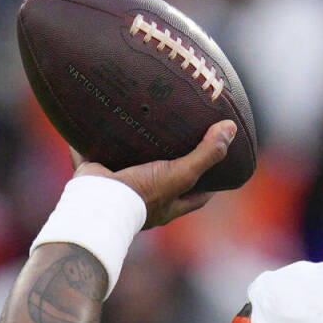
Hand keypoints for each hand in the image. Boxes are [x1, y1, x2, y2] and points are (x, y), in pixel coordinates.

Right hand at [71, 119, 237, 227]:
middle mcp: (145, 198)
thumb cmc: (143, 194)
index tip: (218, 166)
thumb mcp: (181, 174)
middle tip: (179, 136)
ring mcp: (119, 188)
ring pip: (129, 165)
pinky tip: (96, 118)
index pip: (197, 196)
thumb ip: (206, 154)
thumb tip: (230, 129)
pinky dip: (92, 140)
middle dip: (170, 162)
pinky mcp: (95, 174)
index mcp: (168, 204)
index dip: (210, 184)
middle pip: (164, 180)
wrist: (96, 201)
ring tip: (141, 122)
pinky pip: (93, 153)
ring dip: (132, 148)